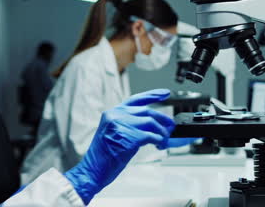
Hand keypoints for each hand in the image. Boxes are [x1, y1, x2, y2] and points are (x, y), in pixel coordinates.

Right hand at [65, 89, 194, 203]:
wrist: (93, 171)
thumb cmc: (103, 157)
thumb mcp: (114, 134)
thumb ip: (129, 125)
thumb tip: (153, 125)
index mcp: (112, 113)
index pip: (135, 99)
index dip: (152, 95)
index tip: (165, 93)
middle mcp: (115, 115)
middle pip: (147, 111)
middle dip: (163, 119)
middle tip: (171, 127)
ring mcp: (121, 124)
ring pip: (151, 122)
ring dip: (162, 132)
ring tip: (164, 141)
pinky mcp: (129, 137)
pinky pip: (151, 135)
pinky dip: (159, 141)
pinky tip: (159, 146)